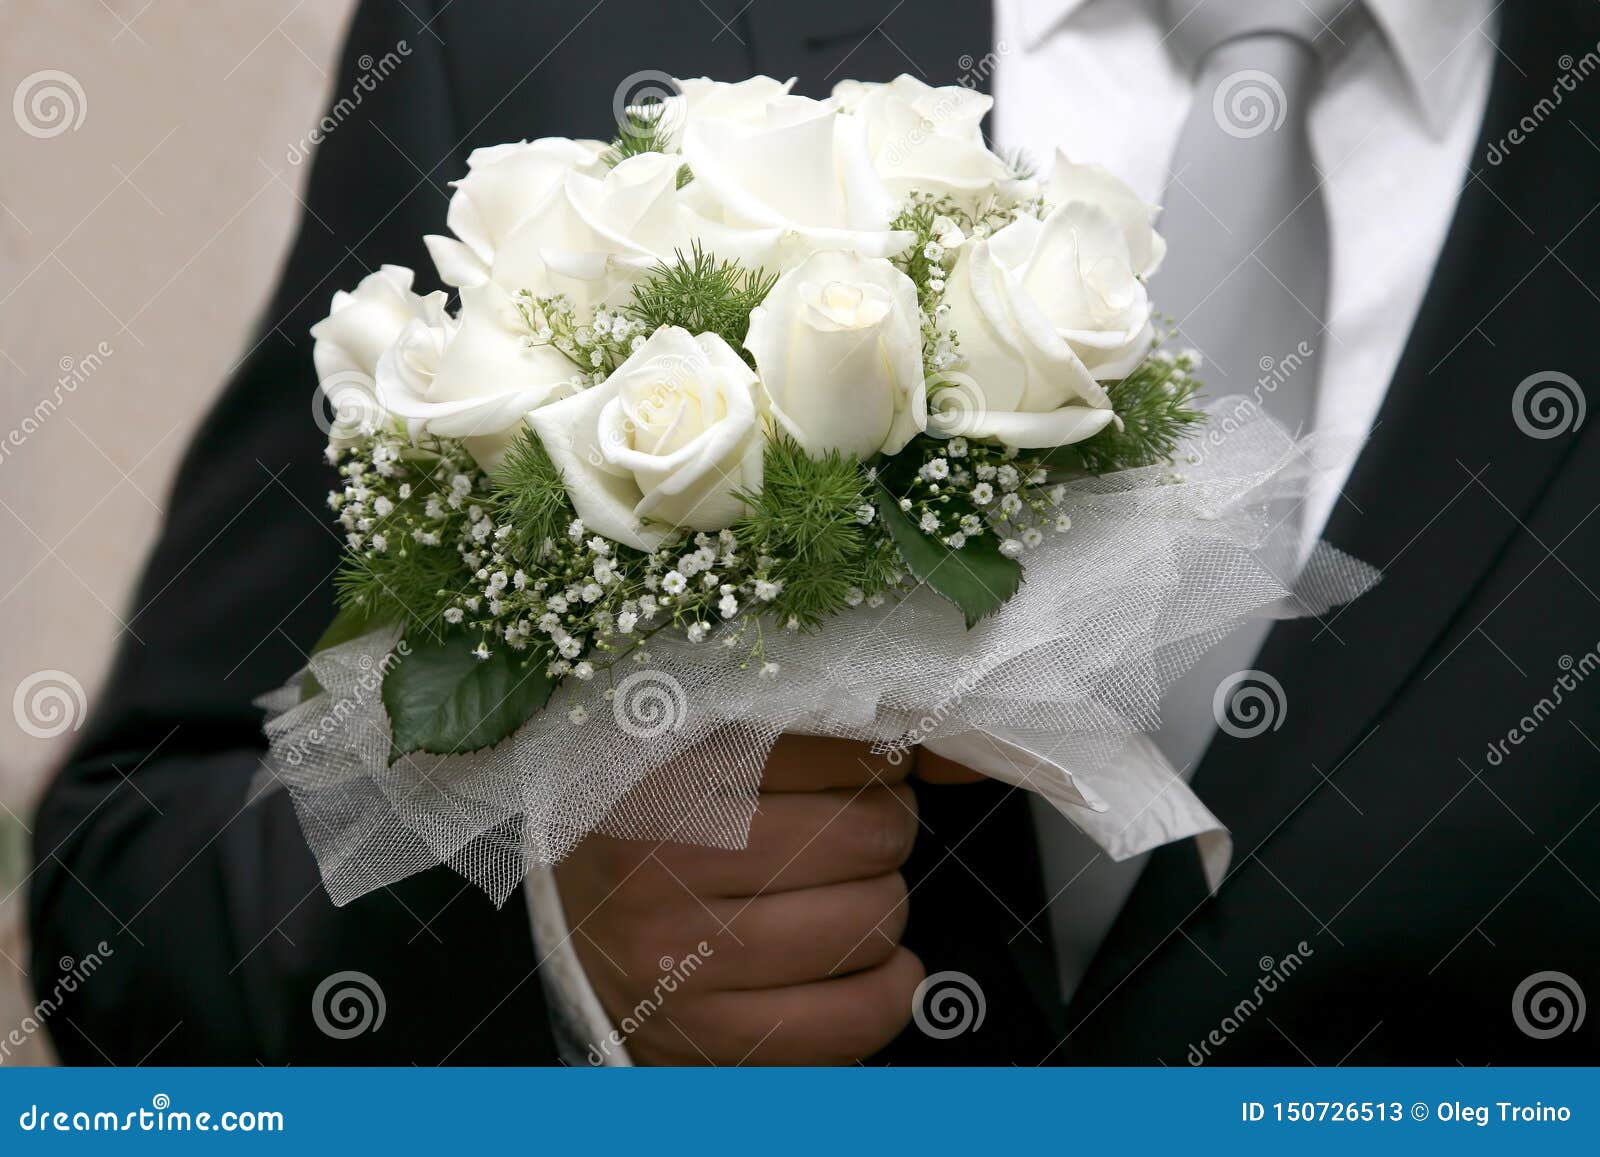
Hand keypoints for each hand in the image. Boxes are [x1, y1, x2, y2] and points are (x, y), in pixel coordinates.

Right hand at [554, 734, 927, 1064]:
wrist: (570, 931)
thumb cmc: (650, 824)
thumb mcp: (699, 748)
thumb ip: (814, 730)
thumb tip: (946, 748)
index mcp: (660, 770)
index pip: (834, 749)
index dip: (876, 756)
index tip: (868, 763)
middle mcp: (662, 863)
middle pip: (867, 835)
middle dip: (888, 825)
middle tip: (862, 824)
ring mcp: (682, 959)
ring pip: (871, 922)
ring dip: (886, 902)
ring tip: (851, 889)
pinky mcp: (707, 1037)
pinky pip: (853, 1017)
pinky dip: (891, 988)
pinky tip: (878, 962)